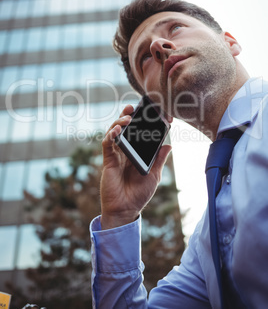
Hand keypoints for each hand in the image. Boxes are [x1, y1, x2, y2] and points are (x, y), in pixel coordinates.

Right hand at [101, 104, 171, 228]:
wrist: (125, 210)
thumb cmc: (139, 194)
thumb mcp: (154, 175)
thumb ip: (158, 159)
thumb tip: (169, 144)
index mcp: (137, 152)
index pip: (140, 133)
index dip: (145, 122)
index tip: (156, 113)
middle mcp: (126, 151)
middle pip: (125, 128)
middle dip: (128, 116)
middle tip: (134, 108)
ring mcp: (116, 155)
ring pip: (114, 132)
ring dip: (119, 123)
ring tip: (127, 118)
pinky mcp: (108, 161)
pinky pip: (107, 145)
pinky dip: (110, 136)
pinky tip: (116, 131)